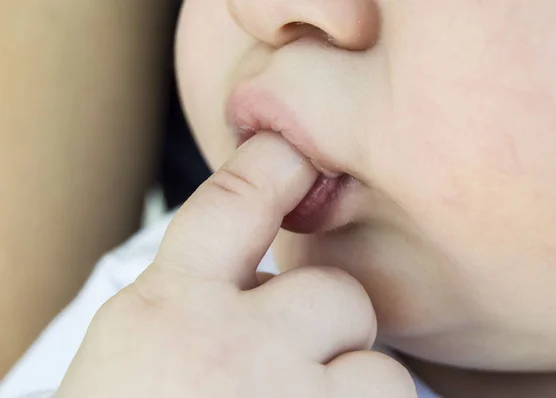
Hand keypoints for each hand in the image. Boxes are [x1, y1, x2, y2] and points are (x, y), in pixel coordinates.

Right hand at [55, 133, 415, 397]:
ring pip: (376, 364)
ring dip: (349, 390)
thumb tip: (271, 269)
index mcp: (167, 311)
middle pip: (334, 293)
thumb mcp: (136, 353)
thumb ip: (197, 299)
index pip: (234, 201)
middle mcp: (230, 349)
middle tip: (280, 374)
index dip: (275, 165)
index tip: (301, 155)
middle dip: (323, 329)